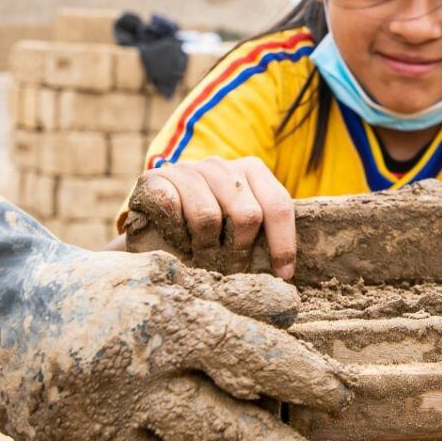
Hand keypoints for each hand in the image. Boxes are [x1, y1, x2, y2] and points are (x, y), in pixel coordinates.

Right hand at [0, 250, 350, 440]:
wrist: (2, 317)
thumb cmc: (103, 292)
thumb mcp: (167, 277)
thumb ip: (231, 294)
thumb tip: (293, 305)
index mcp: (165, 324)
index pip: (250, 355)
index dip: (301, 377)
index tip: (338, 395)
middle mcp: (139, 379)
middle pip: (227, 429)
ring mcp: (109, 429)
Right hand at [132, 156, 297, 278]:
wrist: (153, 217)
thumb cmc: (207, 228)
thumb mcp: (239, 225)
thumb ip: (264, 233)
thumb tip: (288, 271)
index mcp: (251, 170)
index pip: (278, 205)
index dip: (283, 243)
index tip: (283, 274)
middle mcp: (220, 165)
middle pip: (248, 214)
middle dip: (240, 251)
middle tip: (231, 270)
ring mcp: (187, 169)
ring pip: (208, 216)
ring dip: (206, 249)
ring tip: (202, 259)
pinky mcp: (154, 179)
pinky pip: (172, 210)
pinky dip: (176, 235)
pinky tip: (178, 241)